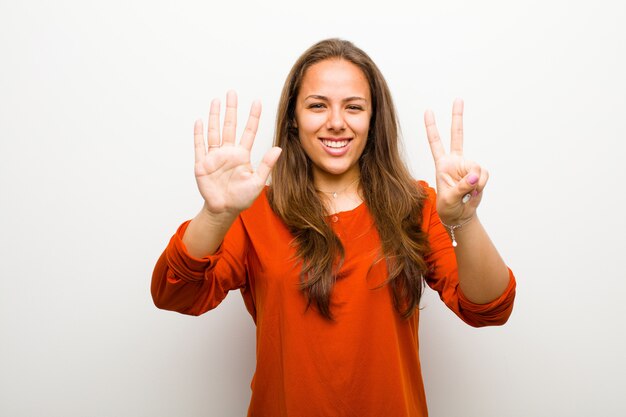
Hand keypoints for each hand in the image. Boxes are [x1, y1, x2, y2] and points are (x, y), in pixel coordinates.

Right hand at [194, 91, 281, 215]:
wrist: (224, 210)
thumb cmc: (241, 198)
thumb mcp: (257, 182)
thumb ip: (266, 165)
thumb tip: (278, 149)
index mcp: (242, 155)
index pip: (249, 132)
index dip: (253, 117)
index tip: (257, 102)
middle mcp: (228, 153)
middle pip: (230, 126)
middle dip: (231, 109)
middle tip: (232, 93)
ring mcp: (215, 157)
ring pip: (214, 131)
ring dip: (215, 116)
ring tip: (216, 101)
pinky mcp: (202, 164)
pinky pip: (200, 146)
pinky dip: (199, 134)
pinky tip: (200, 121)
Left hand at [424, 99, 487, 223]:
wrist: (460, 216)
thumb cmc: (448, 207)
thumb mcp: (450, 199)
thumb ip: (461, 186)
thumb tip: (475, 177)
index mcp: (442, 164)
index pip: (435, 142)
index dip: (431, 127)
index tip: (428, 111)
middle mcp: (455, 161)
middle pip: (457, 135)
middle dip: (457, 117)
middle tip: (458, 99)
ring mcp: (468, 166)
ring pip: (476, 168)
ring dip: (475, 183)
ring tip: (466, 194)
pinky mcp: (479, 174)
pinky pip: (484, 176)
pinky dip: (481, 185)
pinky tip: (474, 192)